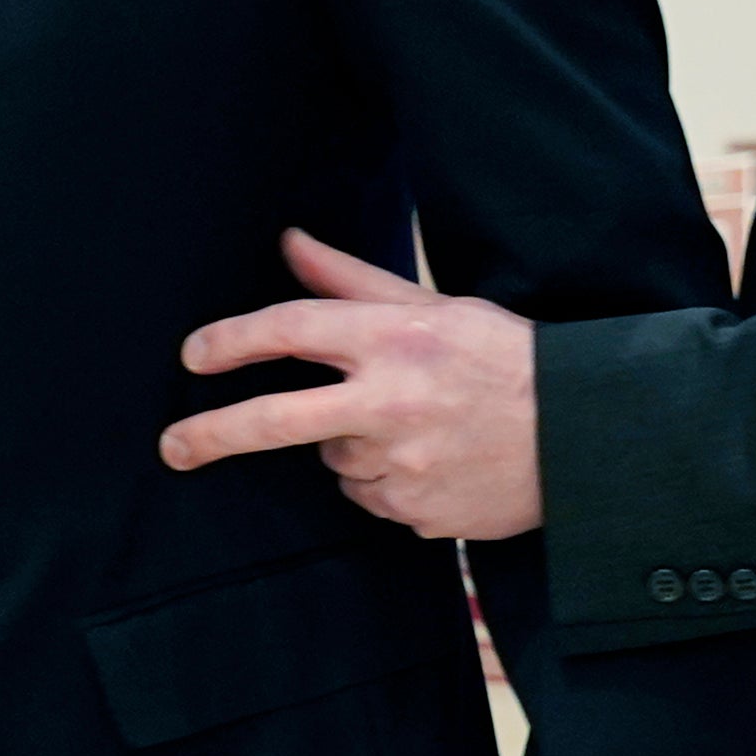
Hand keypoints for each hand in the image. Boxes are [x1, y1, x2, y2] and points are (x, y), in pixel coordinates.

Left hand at [164, 228, 541, 540]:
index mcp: (398, 338)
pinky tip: (430, 461)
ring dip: (348, 444)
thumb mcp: (436, 307)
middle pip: (276, 419)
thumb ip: (352, 280)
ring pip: (331, 459)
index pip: (294, 329)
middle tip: (173, 446)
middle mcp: (394, 400)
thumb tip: (289, 243)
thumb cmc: (507, 359)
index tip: (194, 356)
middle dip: (213, 433)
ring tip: (413, 427)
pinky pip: (367, 498)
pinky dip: (383, 482)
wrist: (582, 436)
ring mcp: (403, 464)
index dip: (233, 340)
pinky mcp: (416, 512)